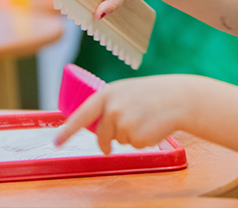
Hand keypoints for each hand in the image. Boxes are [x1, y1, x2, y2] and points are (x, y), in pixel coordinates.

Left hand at [54, 74, 196, 154]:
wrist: (181, 98)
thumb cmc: (156, 94)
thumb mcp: (128, 92)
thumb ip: (110, 105)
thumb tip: (99, 127)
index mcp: (108, 93)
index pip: (82, 115)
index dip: (68, 130)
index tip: (56, 142)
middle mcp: (112, 108)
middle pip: (101, 134)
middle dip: (108, 140)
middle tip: (123, 133)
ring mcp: (123, 123)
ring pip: (119, 140)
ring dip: (132, 134)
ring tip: (148, 118)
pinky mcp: (136, 136)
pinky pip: (134, 145)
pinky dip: (143, 139)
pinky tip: (154, 125)